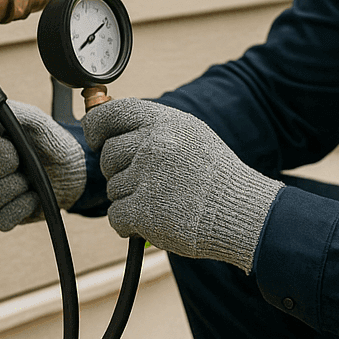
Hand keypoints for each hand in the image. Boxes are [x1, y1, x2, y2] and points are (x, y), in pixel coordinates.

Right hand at [0, 100, 86, 229]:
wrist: (74, 170)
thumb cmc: (51, 142)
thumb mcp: (38, 121)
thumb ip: (16, 112)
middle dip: (7, 164)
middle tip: (23, 159)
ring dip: (16, 188)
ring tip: (30, 179)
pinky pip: (0, 219)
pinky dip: (22, 208)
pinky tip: (33, 196)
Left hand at [83, 98, 282, 272]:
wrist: (242, 212)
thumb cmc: (217, 178)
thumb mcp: (191, 136)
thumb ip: (153, 129)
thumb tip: (107, 127)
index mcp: (166, 123)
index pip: (111, 114)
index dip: (97, 127)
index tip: (97, 139)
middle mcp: (154, 145)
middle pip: (108, 155)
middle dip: (120, 172)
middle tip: (149, 182)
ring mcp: (148, 177)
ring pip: (113, 188)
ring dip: (131, 200)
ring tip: (165, 201)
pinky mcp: (143, 210)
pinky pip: (115, 216)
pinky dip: (130, 224)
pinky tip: (156, 221)